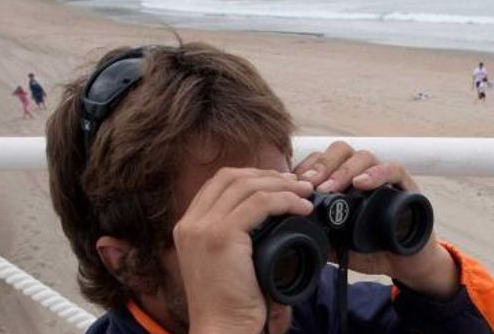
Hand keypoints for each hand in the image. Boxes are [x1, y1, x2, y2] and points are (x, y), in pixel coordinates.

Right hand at [173, 168, 313, 332]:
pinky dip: (285, 200)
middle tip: (296, 184)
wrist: (222, 330)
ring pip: (248, 187)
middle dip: (268, 176)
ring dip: (282, 186)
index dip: (252, 176)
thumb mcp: (226, 261)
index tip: (279, 182)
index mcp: (188, 226)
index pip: (219, 183)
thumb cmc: (231, 303)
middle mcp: (190, 223)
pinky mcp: (221, 236)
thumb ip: (234, 235)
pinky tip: (301, 208)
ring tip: (305, 193)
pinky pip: (260, 204)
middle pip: (232, 177)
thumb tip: (269, 213)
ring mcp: (203, 228)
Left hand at [294, 142, 458, 298]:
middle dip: (322, 165)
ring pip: (364, 156)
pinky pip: (393, 169)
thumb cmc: (375, 248)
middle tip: (308, 184)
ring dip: (344, 171)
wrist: (408, 264)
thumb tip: (295, 230)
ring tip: (329, 189)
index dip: (306, 166)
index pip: (323, 160)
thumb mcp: (340, 244)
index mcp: (346, 183)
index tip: (291, 182)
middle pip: (341, 151)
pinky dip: (377, 173)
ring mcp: (386, 179)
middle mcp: (365, 174)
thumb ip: (321, 234)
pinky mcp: (407, 187)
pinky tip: (361, 184)